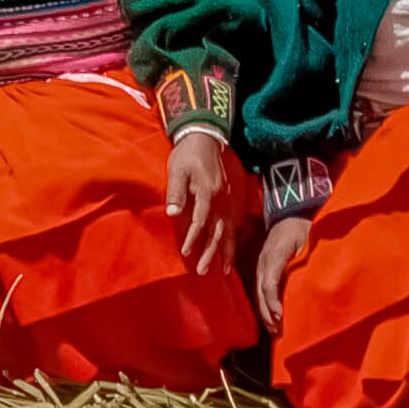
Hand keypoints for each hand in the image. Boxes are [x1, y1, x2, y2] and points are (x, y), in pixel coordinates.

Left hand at [160, 126, 238, 276]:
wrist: (206, 137)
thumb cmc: (188, 154)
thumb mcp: (177, 170)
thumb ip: (176, 192)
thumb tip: (173, 214)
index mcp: (208, 192)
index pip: (200, 221)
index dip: (193, 238)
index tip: (185, 252)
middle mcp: (221, 199)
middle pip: (217, 231)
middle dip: (211, 252)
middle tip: (203, 270)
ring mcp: (229, 199)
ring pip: (229, 230)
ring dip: (225, 251)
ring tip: (223, 269)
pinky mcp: (231, 198)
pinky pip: (235, 223)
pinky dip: (233, 239)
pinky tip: (231, 250)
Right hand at [253, 212, 314, 326]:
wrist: (289, 213)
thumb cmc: (303, 226)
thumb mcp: (309, 237)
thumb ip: (310, 255)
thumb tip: (317, 277)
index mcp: (275, 253)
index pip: (269, 282)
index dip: (272, 301)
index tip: (280, 316)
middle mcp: (264, 260)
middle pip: (261, 291)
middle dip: (267, 312)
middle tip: (277, 331)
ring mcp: (261, 263)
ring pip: (257, 292)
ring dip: (264, 312)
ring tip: (274, 330)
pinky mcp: (262, 267)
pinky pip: (259, 288)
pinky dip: (263, 304)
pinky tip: (270, 317)